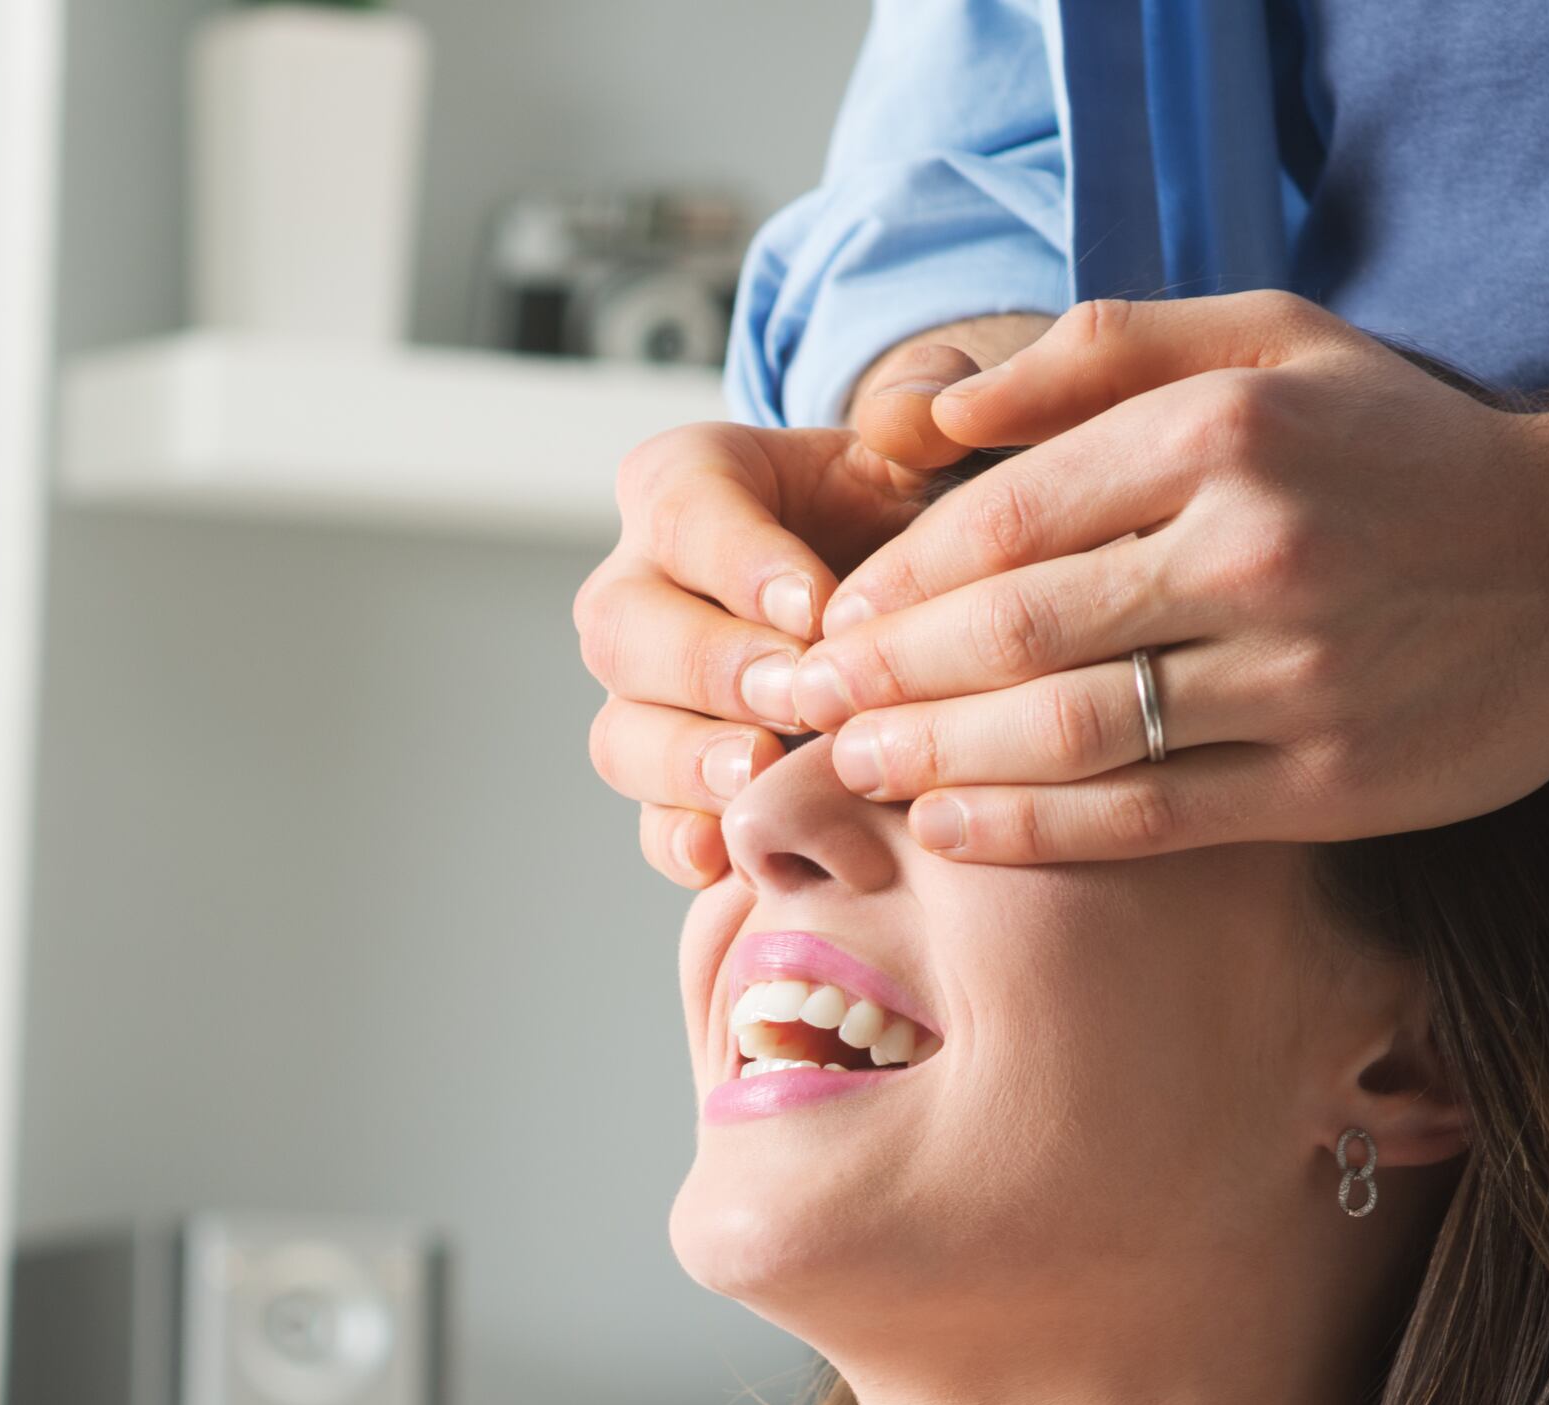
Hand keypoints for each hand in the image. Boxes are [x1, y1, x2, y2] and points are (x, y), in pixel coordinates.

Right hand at [575, 320, 1046, 887]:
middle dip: (708, 668)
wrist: (907, 601)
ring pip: (621, 732)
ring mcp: (647, 697)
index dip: (741, 563)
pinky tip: (727, 856)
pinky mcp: (674, 782)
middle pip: (624, 628)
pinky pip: (651, 821)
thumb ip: (927, 405)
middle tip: (796, 696)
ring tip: (762, 776)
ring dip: (685, 761)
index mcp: (685, 485)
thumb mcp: (927, 442)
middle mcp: (642, 589)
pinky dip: (681, 841)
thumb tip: (910, 416)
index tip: (815, 605)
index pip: (684, 514)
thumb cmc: (908, 509)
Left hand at [784, 295, 1548, 862]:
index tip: (828, 619)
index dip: (893, 581)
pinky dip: (1030, 829)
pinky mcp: (1332, 784)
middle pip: (1013, 631)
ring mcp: (1298, 677)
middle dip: (881, 677)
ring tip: (851, 767)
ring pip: (1067, 732)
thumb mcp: (1274, 346)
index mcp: (1230, 433)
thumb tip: (936, 413)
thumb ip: (1099, 359)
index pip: (1005, 517)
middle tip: (799, 708)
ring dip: (933, 758)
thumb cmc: (1411, 450)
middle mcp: (1259, 549)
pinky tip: (952, 823)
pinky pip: (1144, 818)